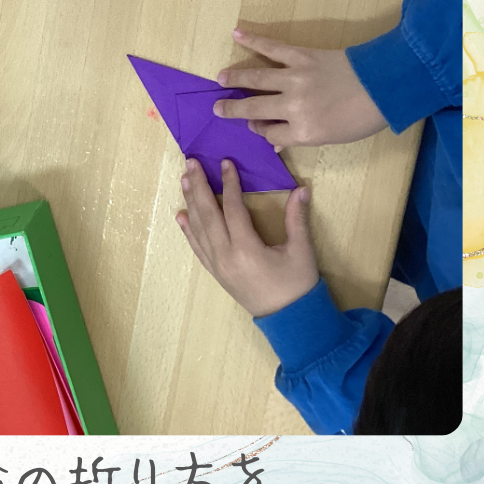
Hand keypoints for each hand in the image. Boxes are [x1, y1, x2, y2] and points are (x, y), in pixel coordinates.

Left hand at [176, 157, 318, 317]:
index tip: (225, 162)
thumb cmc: (297, 285)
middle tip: (190, 162)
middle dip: (199, 186)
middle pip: (207, 214)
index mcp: (246, 249)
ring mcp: (217, 266)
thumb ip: (297, 218)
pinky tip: (181, 216)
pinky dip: (188, 230)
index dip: (229, 183)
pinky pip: (197, 248)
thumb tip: (301, 188)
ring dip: (191, 202)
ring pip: (199, 229)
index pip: (232, 208)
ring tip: (184, 179)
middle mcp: (226, 256)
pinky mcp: (216, 273)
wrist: (289, 321)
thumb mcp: (301, 251)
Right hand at [213, 27, 387, 148]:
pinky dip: (253, 40)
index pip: (270, 134)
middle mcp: (292, 107)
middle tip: (217, 107)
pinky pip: (272, 49)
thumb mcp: (333, 137)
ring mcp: (294, 80)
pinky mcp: (301, 56)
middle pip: (254, 109)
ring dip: (235, 78)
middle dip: (234, 110)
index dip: (262, 131)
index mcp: (303, 132)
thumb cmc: (363, 117)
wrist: (385, 84)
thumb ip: (303, 136)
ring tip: (220, 78)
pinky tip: (236, 34)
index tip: (257, 127)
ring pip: (256, 79)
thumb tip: (276, 139)